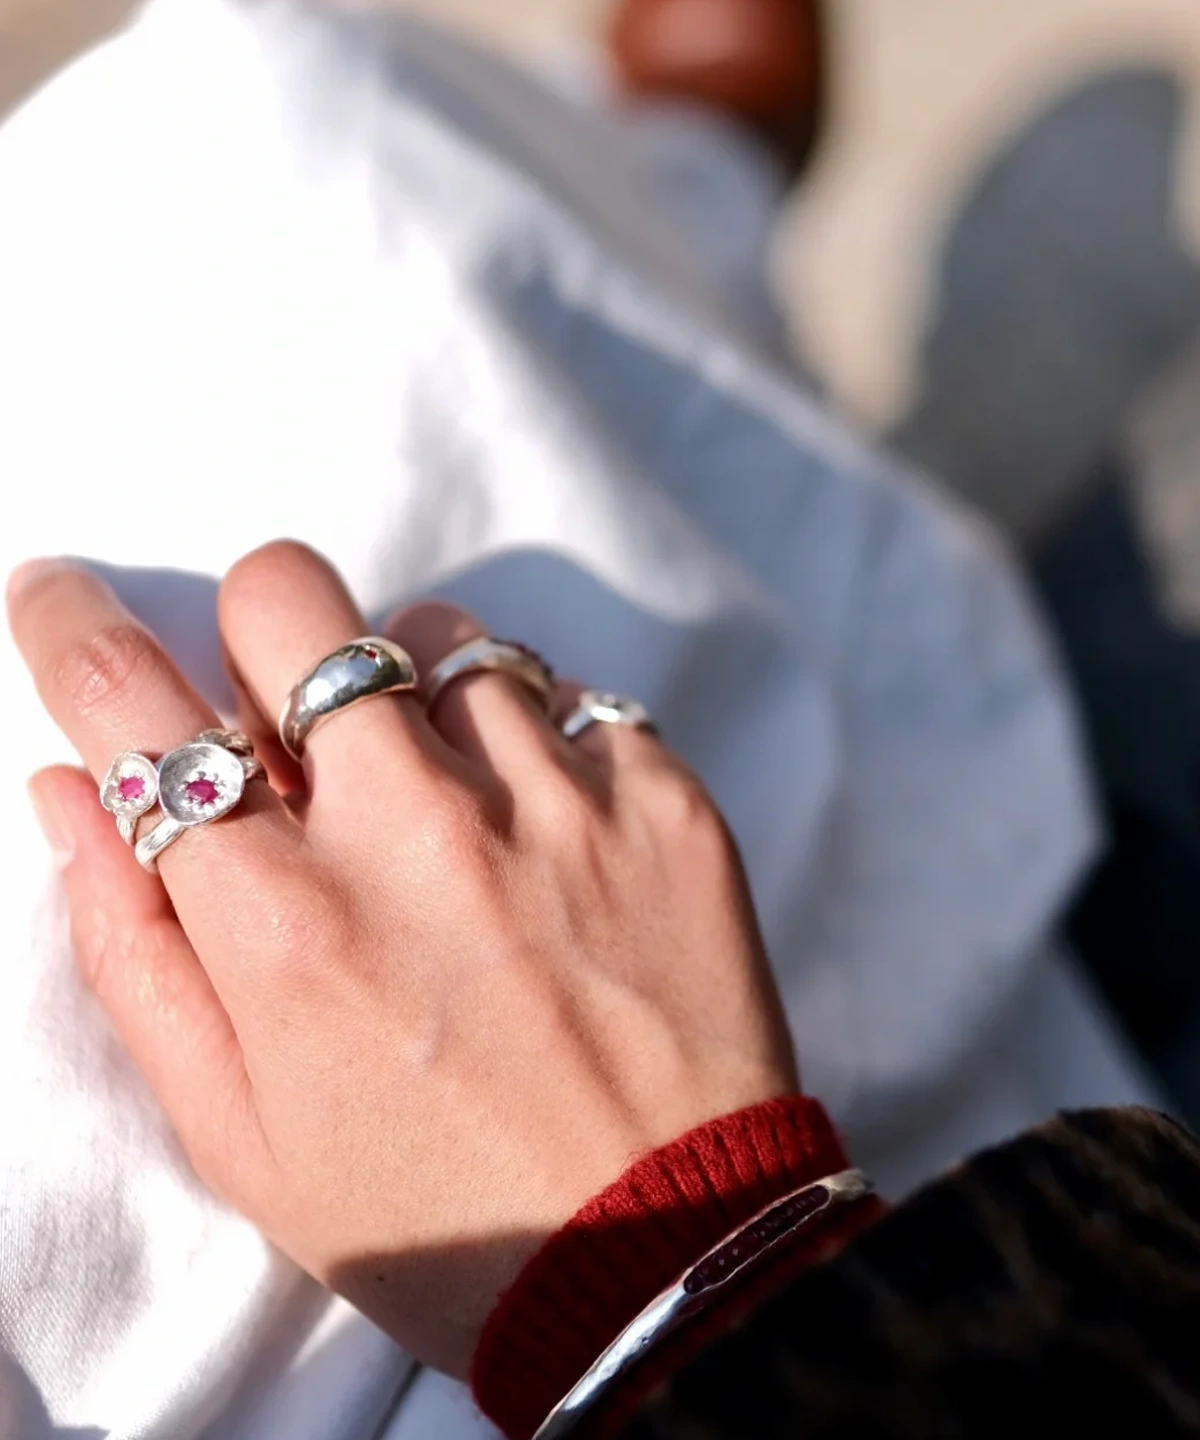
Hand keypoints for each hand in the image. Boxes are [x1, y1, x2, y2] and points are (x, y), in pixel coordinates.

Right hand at [8, 542, 795, 1376]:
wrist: (669, 1260)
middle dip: (262, 636)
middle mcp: (417, 831)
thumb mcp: (243, 1132)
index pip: (133, 704)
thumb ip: (136, 954)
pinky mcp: (665, 803)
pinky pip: (569, 696)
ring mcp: (556, 803)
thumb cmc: (434, 1212)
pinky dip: (535, 741)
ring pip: (440, 633)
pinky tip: (545, 835)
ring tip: (441, 798)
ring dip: (413, 695)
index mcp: (285, 921)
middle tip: (290, 718)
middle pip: (292, 599)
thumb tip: (72, 792)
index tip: (61, 597)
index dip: (71, 626)